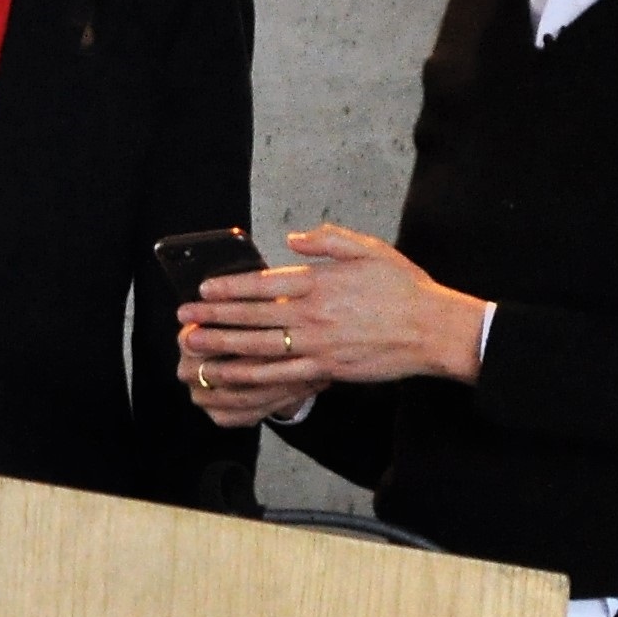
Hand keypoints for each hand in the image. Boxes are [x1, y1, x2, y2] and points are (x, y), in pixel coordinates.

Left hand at [177, 225, 487, 413]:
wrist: (434, 329)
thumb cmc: (405, 288)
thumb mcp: (369, 249)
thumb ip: (328, 241)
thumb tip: (292, 238)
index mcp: (320, 282)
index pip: (263, 284)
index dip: (229, 288)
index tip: (203, 291)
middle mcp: (314, 314)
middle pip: (252, 317)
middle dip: (213, 319)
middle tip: (183, 320)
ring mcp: (319, 345)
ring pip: (260, 348)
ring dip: (223, 348)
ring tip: (195, 348)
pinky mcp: (328, 369)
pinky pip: (283, 375)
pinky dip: (254, 377)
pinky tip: (232, 378)